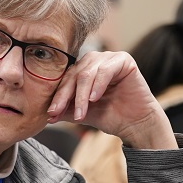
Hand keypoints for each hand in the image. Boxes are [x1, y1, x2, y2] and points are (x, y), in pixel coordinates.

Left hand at [45, 51, 176, 150]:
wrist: (135, 124)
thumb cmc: (111, 116)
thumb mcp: (83, 113)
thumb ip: (66, 109)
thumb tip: (47, 114)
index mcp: (84, 69)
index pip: (66, 80)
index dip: (57, 96)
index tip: (50, 113)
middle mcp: (95, 61)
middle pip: (74, 75)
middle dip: (65, 96)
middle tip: (58, 112)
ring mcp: (109, 58)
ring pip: (87, 74)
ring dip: (81, 96)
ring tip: (81, 113)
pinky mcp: (124, 60)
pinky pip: (106, 70)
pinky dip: (98, 85)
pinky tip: (94, 99)